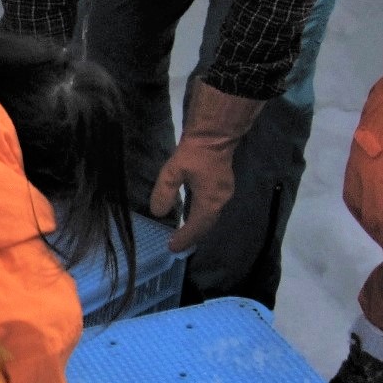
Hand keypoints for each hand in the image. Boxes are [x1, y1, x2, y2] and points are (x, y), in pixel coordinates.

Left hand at [150, 80, 266, 252]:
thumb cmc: (194, 153)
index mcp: (209, 200)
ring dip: (197, 228)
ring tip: (183, 235)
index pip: (196, 226)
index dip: (184, 238)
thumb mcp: (173, 172)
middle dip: (191, 237)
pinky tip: (191, 217)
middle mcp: (220, 201)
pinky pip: (212, 209)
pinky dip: (201, 218)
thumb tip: (158, 213)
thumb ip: (165, 193)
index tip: (172, 248)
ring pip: (210, 218)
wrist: (215, 135)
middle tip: (176, 245)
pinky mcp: (222, 187)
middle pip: (206, 225)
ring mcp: (224, 194)